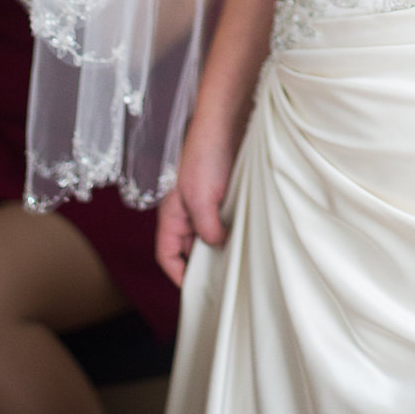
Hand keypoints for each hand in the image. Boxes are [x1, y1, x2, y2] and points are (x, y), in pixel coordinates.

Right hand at [155, 117, 239, 285]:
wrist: (225, 122)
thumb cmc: (206, 156)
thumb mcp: (203, 199)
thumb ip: (207, 229)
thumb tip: (217, 248)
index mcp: (172, 215)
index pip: (167, 255)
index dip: (178, 276)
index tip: (196, 291)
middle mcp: (186, 211)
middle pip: (188, 249)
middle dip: (202, 265)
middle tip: (223, 280)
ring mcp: (205, 202)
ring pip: (208, 235)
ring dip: (220, 247)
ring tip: (238, 261)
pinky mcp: (223, 193)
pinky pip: (224, 220)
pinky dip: (232, 230)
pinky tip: (248, 236)